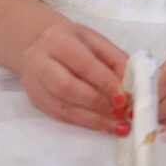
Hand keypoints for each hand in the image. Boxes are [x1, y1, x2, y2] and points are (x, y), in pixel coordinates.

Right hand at [21, 18, 129, 133]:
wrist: (36, 42)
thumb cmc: (71, 40)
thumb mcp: (95, 40)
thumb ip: (115, 59)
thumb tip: (132, 84)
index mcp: (58, 40)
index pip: (84, 65)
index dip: (106, 84)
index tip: (124, 98)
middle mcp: (39, 60)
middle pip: (69, 88)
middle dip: (99, 104)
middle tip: (122, 113)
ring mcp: (34, 82)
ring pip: (63, 108)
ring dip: (94, 120)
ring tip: (118, 125)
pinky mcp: (35, 99)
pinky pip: (60, 116)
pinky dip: (84, 123)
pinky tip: (103, 125)